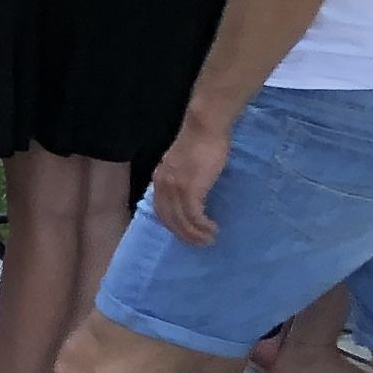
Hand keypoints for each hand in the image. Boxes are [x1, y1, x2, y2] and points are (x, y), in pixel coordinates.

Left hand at [150, 115, 230, 243]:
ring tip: (209, 240)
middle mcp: (163, 186)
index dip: (173, 225)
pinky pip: (193, 215)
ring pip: (182, 221)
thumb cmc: (201, 142)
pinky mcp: (190, 189)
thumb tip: (192, 191)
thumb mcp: (185, 163)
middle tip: (199, 243)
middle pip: (169, 219)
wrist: (205, 128)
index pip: (161, 210)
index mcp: (160, 179)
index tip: (186, 234)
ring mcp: (175, 188)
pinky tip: (211, 229)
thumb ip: (183, 177)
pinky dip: (202, 226)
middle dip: (184, 235)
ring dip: (195, 234)